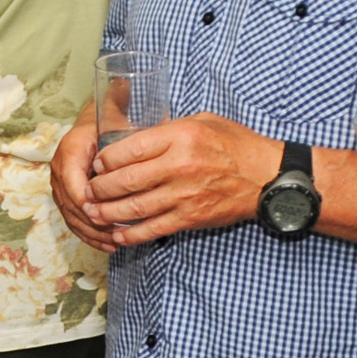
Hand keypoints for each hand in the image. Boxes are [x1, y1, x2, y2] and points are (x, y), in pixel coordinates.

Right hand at [51, 113, 121, 253]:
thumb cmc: (113, 122)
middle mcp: (59, 168)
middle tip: (118, 235)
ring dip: (93, 234)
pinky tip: (107, 245)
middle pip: (71, 206)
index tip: (110, 220)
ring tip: (114, 244)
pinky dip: (89, 235)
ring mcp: (59, 183)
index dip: (90, 206)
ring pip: (71, 216)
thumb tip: (137, 170)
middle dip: (94, 225)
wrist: (98, 119)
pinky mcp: (64, 194)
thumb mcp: (121, 127)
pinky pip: (72, 219)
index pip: (74, 186)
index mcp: (70, 151)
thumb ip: (126, 146)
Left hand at [87, 114, 276, 243]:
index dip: (107, 159)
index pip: (130, 149)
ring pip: (134, 208)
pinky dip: (131, 235)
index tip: (98, 164)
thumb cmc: (236, 145)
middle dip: (100, 188)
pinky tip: (117, 235)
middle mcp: (179, 166)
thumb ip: (168, 129)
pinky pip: (153, 229)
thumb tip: (135, 137)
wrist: (267, 178)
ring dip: (108, 212)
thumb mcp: (202, 121)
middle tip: (89, 190)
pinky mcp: (190, 218)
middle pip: (126, 180)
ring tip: (93, 212)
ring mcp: (184, 195)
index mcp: (180, 137)